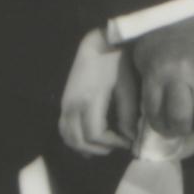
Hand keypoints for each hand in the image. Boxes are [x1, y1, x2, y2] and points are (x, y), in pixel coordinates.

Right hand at [57, 29, 129, 156]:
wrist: (97, 44)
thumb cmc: (115, 63)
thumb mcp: (126, 87)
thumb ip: (128, 115)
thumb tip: (130, 138)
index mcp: (89, 100)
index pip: (96, 134)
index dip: (113, 143)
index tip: (128, 142)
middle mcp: (72, 105)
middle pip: (80, 140)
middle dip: (100, 148)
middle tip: (118, 145)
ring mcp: (65, 104)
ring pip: (68, 137)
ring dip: (86, 147)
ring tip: (106, 145)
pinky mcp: (64, 103)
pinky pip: (63, 128)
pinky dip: (74, 139)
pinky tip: (89, 142)